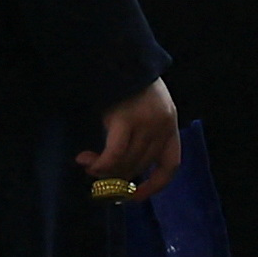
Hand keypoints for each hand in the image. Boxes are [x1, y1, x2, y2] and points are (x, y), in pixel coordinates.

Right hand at [82, 80, 181, 201]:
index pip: (170, 165)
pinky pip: (113, 155)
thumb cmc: (129, 88)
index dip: (155, 185)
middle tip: (97, 176)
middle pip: (141, 166)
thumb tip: (121, 172)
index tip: (135, 196)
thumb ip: (141, 137)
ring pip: (125, 163)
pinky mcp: (125, 121)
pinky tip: (87, 162)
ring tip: (88, 164)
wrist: (120, 60)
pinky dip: (100, 164)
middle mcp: (162, 127)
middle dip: (118, 177)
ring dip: (104, 170)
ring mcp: (146, 124)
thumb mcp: (145, 112)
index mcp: (171, 125)